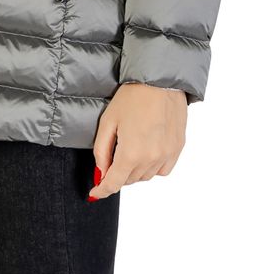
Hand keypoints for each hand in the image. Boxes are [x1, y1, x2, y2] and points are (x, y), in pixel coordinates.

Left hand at [87, 83, 187, 199]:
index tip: (95, 192)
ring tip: (131, 148)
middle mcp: (150, 159)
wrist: (160, 80)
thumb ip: (102, 150)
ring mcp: (166, 155)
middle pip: (129, 180)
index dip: (102, 190)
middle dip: (118, 173)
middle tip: (112, 157)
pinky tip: (147, 151)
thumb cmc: (132, 96)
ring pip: (146, 176)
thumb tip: (102, 171)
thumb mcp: (108, 121)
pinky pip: (163, 170)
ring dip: (135, 170)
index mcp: (130, 153)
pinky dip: (153, 166)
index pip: (114, 183)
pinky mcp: (177, 148)